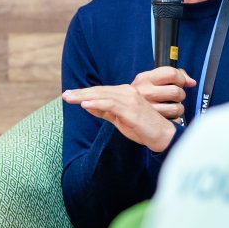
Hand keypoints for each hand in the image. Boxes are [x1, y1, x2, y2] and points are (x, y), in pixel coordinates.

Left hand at [63, 67, 193, 153]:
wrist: (163, 136)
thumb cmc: (143, 128)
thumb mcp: (120, 119)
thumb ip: (105, 111)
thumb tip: (88, 106)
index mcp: (125, 93)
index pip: (100, 91)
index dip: (84, 93)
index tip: (69, 94)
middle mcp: (127, 92)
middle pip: (99, 91)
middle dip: (80, 93)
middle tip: (65, 95)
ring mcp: (129, 99)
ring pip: (102, 96)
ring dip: (84, 97)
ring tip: (70, 98)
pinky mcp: (131, 109)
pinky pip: (110, 105)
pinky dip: (96, 104)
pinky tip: (84, 105)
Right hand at [129, 66, 193, 120]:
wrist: (118, 108)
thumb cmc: (140, 94)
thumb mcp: (149, 80)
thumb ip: (170, 75)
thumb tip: (191, 82)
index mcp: (144, 78)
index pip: (171, 73)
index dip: (181, 78)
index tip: (181, 82)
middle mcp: (145, 91)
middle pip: (176, 91)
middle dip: (180, 95)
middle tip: (174, 97)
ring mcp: (148, 107)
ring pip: (177, 107)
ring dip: (178, 108)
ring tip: (170, 107)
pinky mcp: (152, 121)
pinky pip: (174, 119)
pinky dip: (175, 118)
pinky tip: (168, 115)